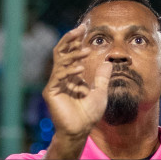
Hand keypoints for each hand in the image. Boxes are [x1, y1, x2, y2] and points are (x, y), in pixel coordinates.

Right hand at [43, 25, 111, 141]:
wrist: (81, 131)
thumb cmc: (88, 114)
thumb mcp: (100, 92)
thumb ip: (102, 77)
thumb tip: (109, 62)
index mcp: (70, 75)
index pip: (70, 52)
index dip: (76, 40)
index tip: (85, 29)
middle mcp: (61, 77)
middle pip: (61, 51)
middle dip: (70, 39)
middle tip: (80, 29)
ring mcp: (55, 84)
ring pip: (61, 61)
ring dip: (73, 55)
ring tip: (86, 51)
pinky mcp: (51, 92)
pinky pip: (58, 76)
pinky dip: (69, 71)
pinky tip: (80, 69)